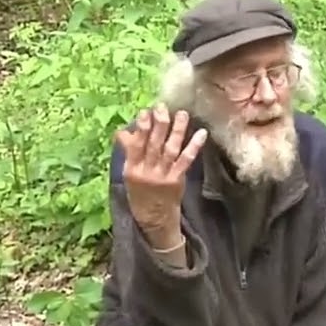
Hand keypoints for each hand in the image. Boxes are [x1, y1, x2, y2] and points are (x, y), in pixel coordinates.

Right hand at [115, 105, 207, 243]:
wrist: (154, 219)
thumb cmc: (140, 194)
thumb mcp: (128, 174)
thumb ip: (129, 152)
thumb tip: (123, 131)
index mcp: (132, 169)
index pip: (136, 145)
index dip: (141, 128)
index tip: (145, 111)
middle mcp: (147, 171)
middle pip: (153, 144)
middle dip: (159, 124)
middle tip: (163, 107)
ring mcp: (163, 175)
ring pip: (170, 149)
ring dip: (177, 130)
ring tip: (182, 114)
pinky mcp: (177, 180)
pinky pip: (186, 160)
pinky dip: (194, 146)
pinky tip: (201, 133)